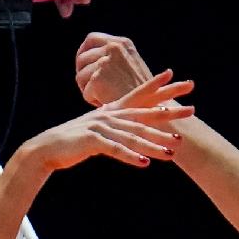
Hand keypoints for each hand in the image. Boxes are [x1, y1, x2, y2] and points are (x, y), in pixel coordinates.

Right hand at [17, 71, 195, 173]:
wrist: (47, 149)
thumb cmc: (74, 141)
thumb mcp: (98, 129)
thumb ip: (116, 127)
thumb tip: (131, 128)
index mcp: (111, 110)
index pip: (137, 95)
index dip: (155, 85)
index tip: (173, 75)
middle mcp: (108, 115)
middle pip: (144, 113)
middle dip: (169, 112)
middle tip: (191, 110)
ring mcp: (100, 127)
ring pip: (133, 134)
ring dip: (154, 143)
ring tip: (173, 150)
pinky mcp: (92, 141)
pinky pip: (115, 149)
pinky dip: (130, 156)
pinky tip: (145, 163)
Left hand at [74, 32, 160, 106]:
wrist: (151, 108)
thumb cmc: (142, 93)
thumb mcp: (131, 66)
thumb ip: (113, 58)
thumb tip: (83, 59)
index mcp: (122, 43)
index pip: (92, 39)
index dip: (83, 52)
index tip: (82, 66)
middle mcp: (114, 48)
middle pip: (82, 58)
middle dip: (83, 74)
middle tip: (91, 88)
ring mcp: (106, 62)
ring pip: (81, 76)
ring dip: (89, 90)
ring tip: (106, 97)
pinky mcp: (98, 78)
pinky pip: (86, 91)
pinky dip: (94, 101)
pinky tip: (107, 103)